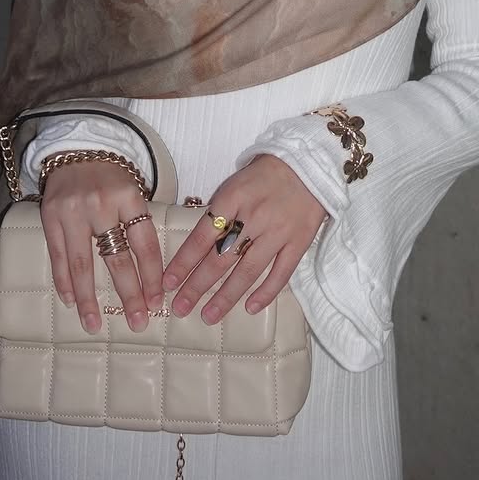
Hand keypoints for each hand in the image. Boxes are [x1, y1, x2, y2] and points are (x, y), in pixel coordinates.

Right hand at [40, 160, 163, 334]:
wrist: (77, 145)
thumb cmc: (111, 175)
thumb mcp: (133, 190)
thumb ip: (139, 223)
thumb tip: (154, 274)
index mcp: (129, 196)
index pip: (144, 243)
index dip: (152, 275)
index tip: (157, 301)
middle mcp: (101, 204)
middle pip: (117, 257)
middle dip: (128, 294)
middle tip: (137, 322)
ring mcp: (73, 212)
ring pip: (83, 264)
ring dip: (89, 298)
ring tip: (94, 324)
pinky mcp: (50, 216)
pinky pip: (59, 256)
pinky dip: (64, 281)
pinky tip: (71, 301)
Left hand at [161, 154, 326, 324]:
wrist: (310, 164)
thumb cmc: (266, 173)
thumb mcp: (235, 183)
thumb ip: (219, 211)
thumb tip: (199, 243)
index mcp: (232, 198)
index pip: (202, 236)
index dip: (184, 262)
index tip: (168, 282)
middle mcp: (253, 217)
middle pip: (220, 258)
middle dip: (196, 286)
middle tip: (180, 308)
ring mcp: (277, 232)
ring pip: (247, 271)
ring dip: (225, 297)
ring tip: (208, 316)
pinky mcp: (298, 242)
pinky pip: (280, 273)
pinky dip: (265, 293)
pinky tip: (250, 308)